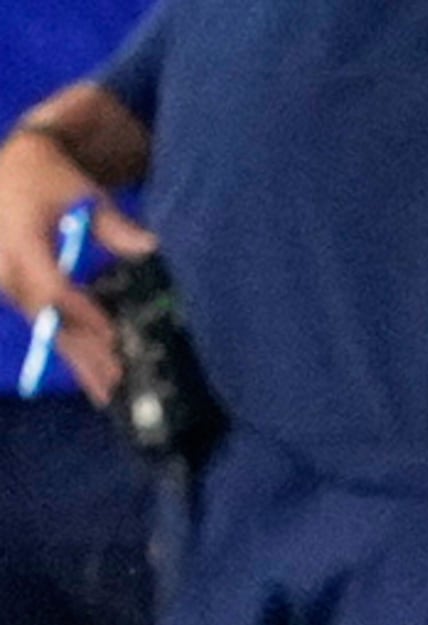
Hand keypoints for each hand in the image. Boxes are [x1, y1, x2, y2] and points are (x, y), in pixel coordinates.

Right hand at [0, 128, 149, 405]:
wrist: (14, 168)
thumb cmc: (51, 179)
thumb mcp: (83, 193)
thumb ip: (113, 225)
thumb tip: (151, 248)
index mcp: (21, 239)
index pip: (51, 287)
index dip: (82, 314)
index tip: (112, 336)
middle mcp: (6, 266)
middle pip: (46, 317)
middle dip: (83, 351)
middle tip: (118, 382)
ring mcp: (4, 280)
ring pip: (42, 326)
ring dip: (76, 359)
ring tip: (109, 391)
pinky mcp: (12, 290)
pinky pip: (40, 322)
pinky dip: (67, 348)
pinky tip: (91, 376)